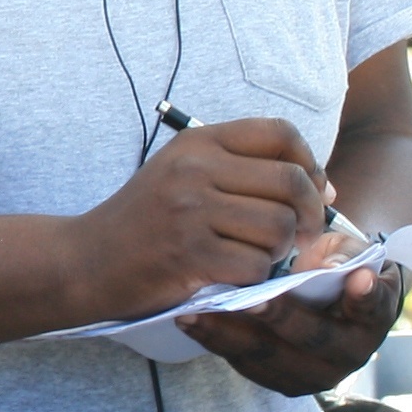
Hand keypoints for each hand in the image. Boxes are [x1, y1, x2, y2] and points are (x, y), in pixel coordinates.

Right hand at [68, 118, 330, 323]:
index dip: (309, 163)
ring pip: (279, 227)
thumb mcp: (185, 174)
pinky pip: (257, 266)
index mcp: (197, 142)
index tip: (309, 191)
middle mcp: (194, 169)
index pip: (280, 133)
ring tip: (253, 255)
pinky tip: (231, 274)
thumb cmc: (146, 220)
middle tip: (297, 236)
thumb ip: (245, 171)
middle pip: (291, 182)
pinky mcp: (189, 254)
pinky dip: (255, 278)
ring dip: (278, 251)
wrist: (86, 260)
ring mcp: (190, 211)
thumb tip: (325, 188)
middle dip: (308, 215)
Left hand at [185, 255, 404, 396]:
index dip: (365, 297)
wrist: (324, 295)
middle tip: (247, 300)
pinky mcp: (280, 379)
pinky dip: (217, 342)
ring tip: (195, 313)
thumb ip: (343, 254)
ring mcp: (312, 373)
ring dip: (230, 335)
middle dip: (277, 319)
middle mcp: (347, 355)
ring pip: (269, 358)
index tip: (358, 279)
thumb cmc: (336, 264)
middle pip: (310, 339)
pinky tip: (189, 321)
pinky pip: (245, 364)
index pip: (371, 308)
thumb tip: (338, 267)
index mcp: (372, 318)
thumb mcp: (346, 250)